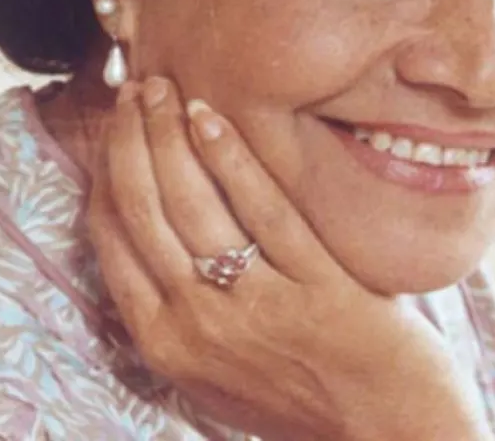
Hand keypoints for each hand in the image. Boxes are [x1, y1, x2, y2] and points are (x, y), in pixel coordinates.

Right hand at [86, 76, 494, 440]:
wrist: (386, 434)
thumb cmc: (299, 398)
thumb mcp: (212, 373)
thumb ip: (175, 314)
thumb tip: (140, 241)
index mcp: (163, 343)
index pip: (113, 238)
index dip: (107, 171)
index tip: (114, 126)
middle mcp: (196, 325)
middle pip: (143, 209)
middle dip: (131, 138)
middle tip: (137, 87)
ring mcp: (254, 309)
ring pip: (191, 202)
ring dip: (169, 134)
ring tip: (166, 87)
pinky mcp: (316, 290)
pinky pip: (263, 210)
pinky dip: (232, 157)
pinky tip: (213, 116)